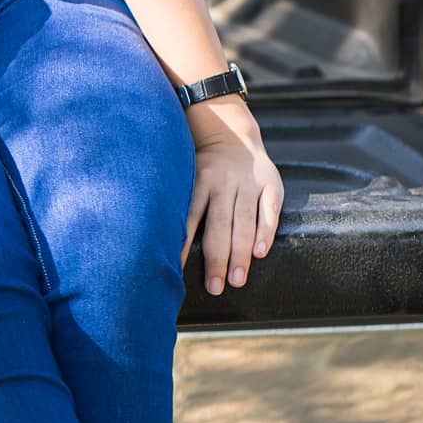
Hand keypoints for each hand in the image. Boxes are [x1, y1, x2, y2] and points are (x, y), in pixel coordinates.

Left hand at [180, 101, 284, 294]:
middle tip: (215, 288)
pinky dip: (265, 231)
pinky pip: (268, 210)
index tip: (178, 271)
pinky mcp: (270, 184)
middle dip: (217, 258)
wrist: (232, 133)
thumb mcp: (186, 173)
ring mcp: (248, 182)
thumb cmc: (203, 167)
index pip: (190, 216)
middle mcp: (223, 181)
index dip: (185, 244)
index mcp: (200, 179)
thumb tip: (153, 235)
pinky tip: (260, 252)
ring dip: (241, 252)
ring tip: (237, 280)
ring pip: (244, 220)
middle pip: (220, 223)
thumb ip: (179, 200)